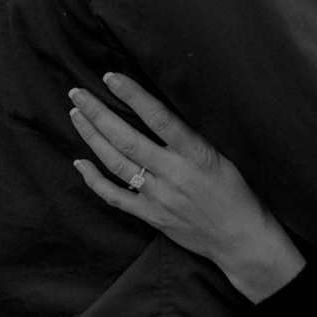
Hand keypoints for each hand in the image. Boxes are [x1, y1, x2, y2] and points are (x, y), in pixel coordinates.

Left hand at [67, 73, 305, 303]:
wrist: (240, 239)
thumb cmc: (236, 192)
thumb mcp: (222, 155)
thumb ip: (192, 137)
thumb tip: (160, 110)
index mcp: (197, 154)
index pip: (160, 118)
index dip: (133, 96)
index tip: (112, 77)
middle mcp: (175, 174)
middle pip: (128, 140)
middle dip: (98, 114)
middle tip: (78, 93)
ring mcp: (160, 197)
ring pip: (117, 164)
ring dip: (92, 138)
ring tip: (76, 115)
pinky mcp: (152, 216)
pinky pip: (116, 197)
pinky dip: (94, 180)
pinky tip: (80, 162)